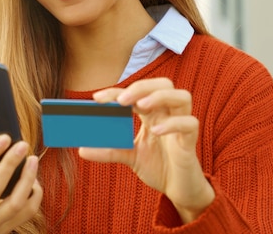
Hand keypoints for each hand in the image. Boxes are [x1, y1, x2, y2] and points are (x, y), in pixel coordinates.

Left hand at [77, 77, 214, 222]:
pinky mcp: (190, 141)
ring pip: (182, 96)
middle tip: (120, 99)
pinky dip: (174, 123)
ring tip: (140, 105)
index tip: (96, 99)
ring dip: (159, 96)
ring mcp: (181, 125)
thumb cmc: (158, 166)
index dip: (116, 92)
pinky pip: (190, 123)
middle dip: (141, 87)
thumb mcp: (129, 157)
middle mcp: (168, 113)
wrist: (179, 189)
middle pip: (163, 84)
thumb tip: (82, 149)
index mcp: (152, 113)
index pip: (135, 93)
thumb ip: (109, 151)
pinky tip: (157, 131)